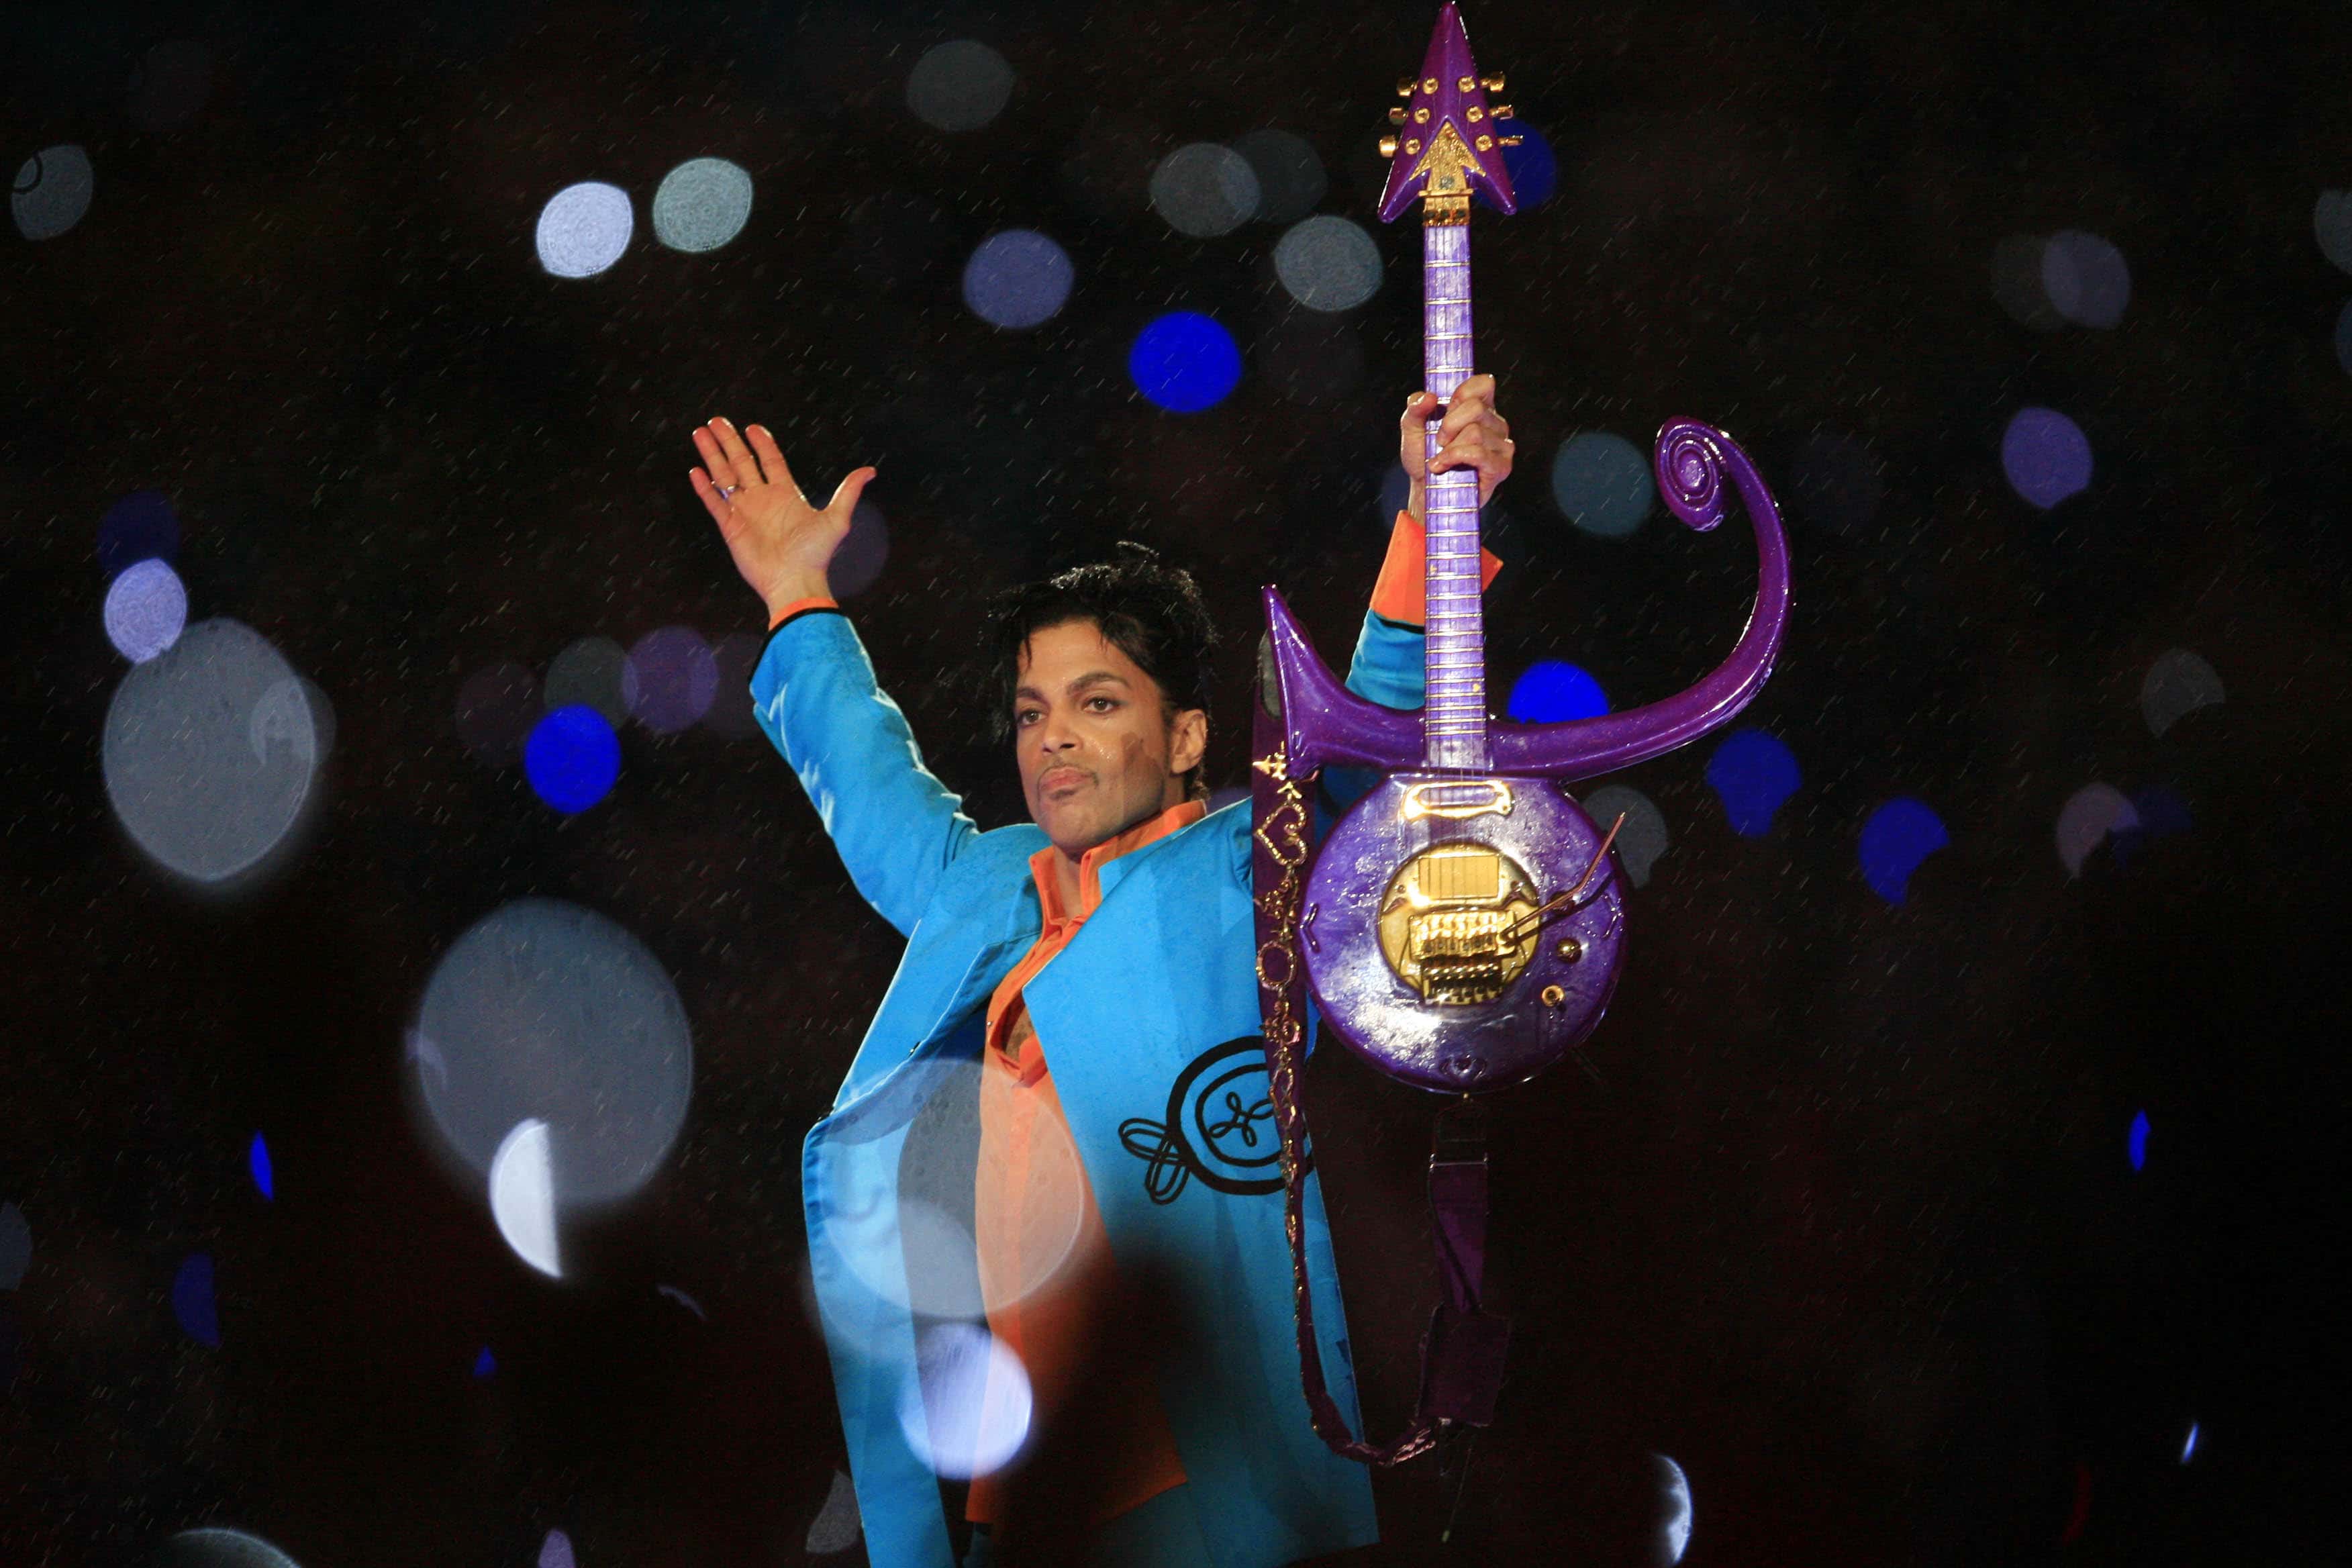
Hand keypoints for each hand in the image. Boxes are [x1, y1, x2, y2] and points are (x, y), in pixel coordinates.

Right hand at [689, 417, 875, 618]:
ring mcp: (745, 512)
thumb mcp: (837, 519)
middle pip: (742, 462)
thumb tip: (870, 471)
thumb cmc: (816, 554)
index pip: (770, 461)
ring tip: (701, 433)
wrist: (795, 581)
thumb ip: (848, 492)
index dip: (762, 444)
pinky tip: (696, 470)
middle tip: (717, 421)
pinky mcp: (730, 527)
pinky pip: (714, 502)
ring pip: (724, 476)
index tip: (752, 427)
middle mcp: (762, 499)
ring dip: (712, 455)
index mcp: (785, 494)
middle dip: (729, 441)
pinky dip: (704, 487)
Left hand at [1400, 373, 1512, 519]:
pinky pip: (1478, 453)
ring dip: (1449, 447)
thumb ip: (1415, 408)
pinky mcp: (1501, 467)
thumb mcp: (1412, 429)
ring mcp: (1502, 445)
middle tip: (1438, 441)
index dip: (1462, 393)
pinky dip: (1455, 458)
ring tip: (1441, 457)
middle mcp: (1495, 423)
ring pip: (1475, 432)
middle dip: (1449, 425)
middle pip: (1476, 408)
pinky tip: (1444, 466)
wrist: (1425, 490)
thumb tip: (1429, 397)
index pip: (1484, 384)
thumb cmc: (1424, 457)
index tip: (1445, 409)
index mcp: (1480, 408)